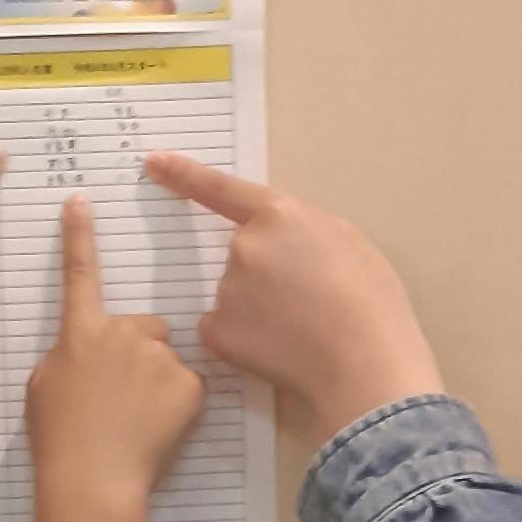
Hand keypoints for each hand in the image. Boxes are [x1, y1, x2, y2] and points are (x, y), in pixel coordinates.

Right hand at [27, 196, 203, 516]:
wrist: (92, 478)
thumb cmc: (59, 437)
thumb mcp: (45, 387)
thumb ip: (69, 356)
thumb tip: (87, 353)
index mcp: (81, 332)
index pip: (80, 273)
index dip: (79, 236)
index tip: (80, 203)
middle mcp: (123, 332)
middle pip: (144, 326)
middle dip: (139, 353)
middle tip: (122, 396)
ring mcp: (159, 355)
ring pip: (167, 358)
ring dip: (158, 380)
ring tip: (137, 420)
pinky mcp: (189, 382)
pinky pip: (188, 385)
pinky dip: (178, 404)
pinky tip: (157, 428)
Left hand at [141, 153, 439, 456]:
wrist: (362, 359)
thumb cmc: (369, 300)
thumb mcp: (344, 241)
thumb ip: (303, 232)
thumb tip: (283, 245)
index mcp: (279, 215)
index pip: (220, 189)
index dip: (183, 174)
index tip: (153, 162)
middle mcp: (243, 246)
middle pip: (241, 254)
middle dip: (264, 273)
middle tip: (305, 301)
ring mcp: (226, 289)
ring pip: (233, 295)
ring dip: (256, 308)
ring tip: (300, 329)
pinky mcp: (218, 332)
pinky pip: (222, 329)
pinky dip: (241, 339)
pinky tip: (276, 348)